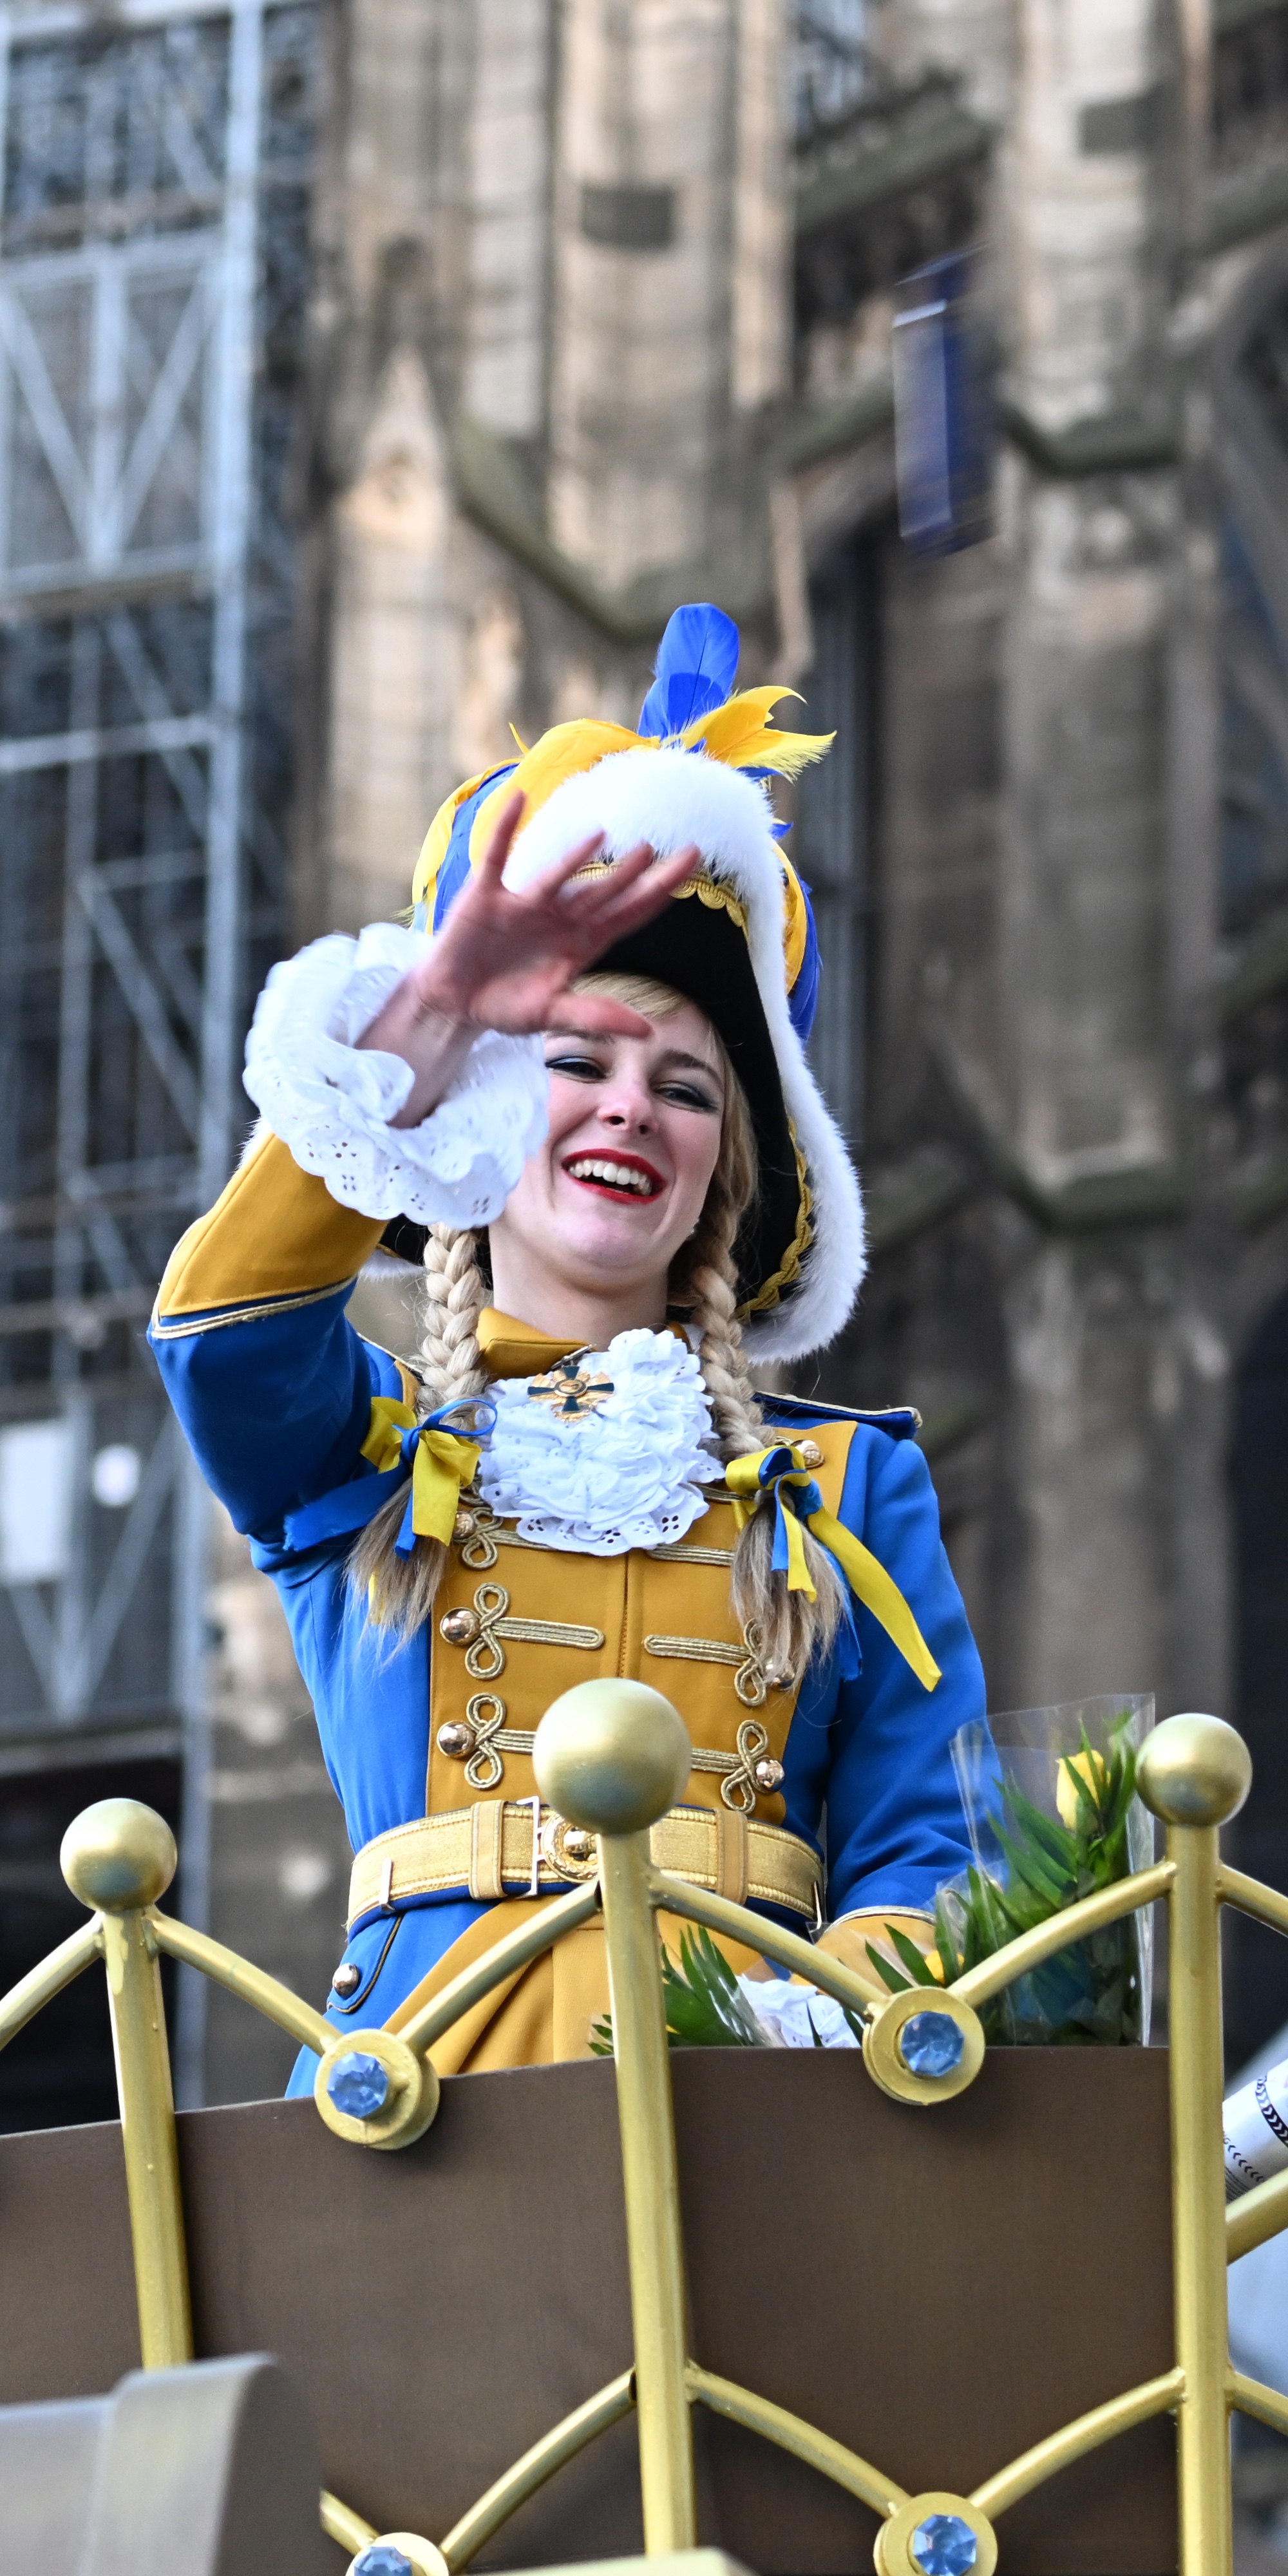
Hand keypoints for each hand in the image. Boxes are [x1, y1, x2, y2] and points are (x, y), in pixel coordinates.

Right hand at [358, 790, 698, 1126]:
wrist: (455, 1002)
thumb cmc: (506, 1006)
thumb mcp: (552, 1015)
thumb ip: (595, 1016)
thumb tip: (647, 1032)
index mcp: (581, 943)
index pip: (629, 913)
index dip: (658, 891)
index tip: (690, 866)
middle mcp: (559, 917)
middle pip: (603, 890)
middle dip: (632, 871)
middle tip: (663, 847)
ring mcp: (524, 904)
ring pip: (556, 876)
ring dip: (575, 856)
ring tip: (601, 835)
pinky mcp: (485, 895)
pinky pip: (496, 855)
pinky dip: (504, 827)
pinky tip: (519, 799)